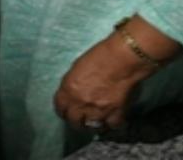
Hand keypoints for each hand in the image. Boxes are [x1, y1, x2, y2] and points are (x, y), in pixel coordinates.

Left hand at [54, 17, 180, 132]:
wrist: (122, 58)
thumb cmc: (100, 55)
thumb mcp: (77, 68)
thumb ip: (73, 83)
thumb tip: (72, 92)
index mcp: (68, 90)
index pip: (59, 108)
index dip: (63, 110)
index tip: (67, 111)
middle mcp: (80, 103)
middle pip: (74, 121)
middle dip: (76, 120)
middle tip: (81, 118)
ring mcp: (97, 111)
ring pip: (91, 127)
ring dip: (93, 123)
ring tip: (96, 119)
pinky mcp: (115, 114)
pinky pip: (111, 125)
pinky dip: (112, 122)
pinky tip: (113, 117)